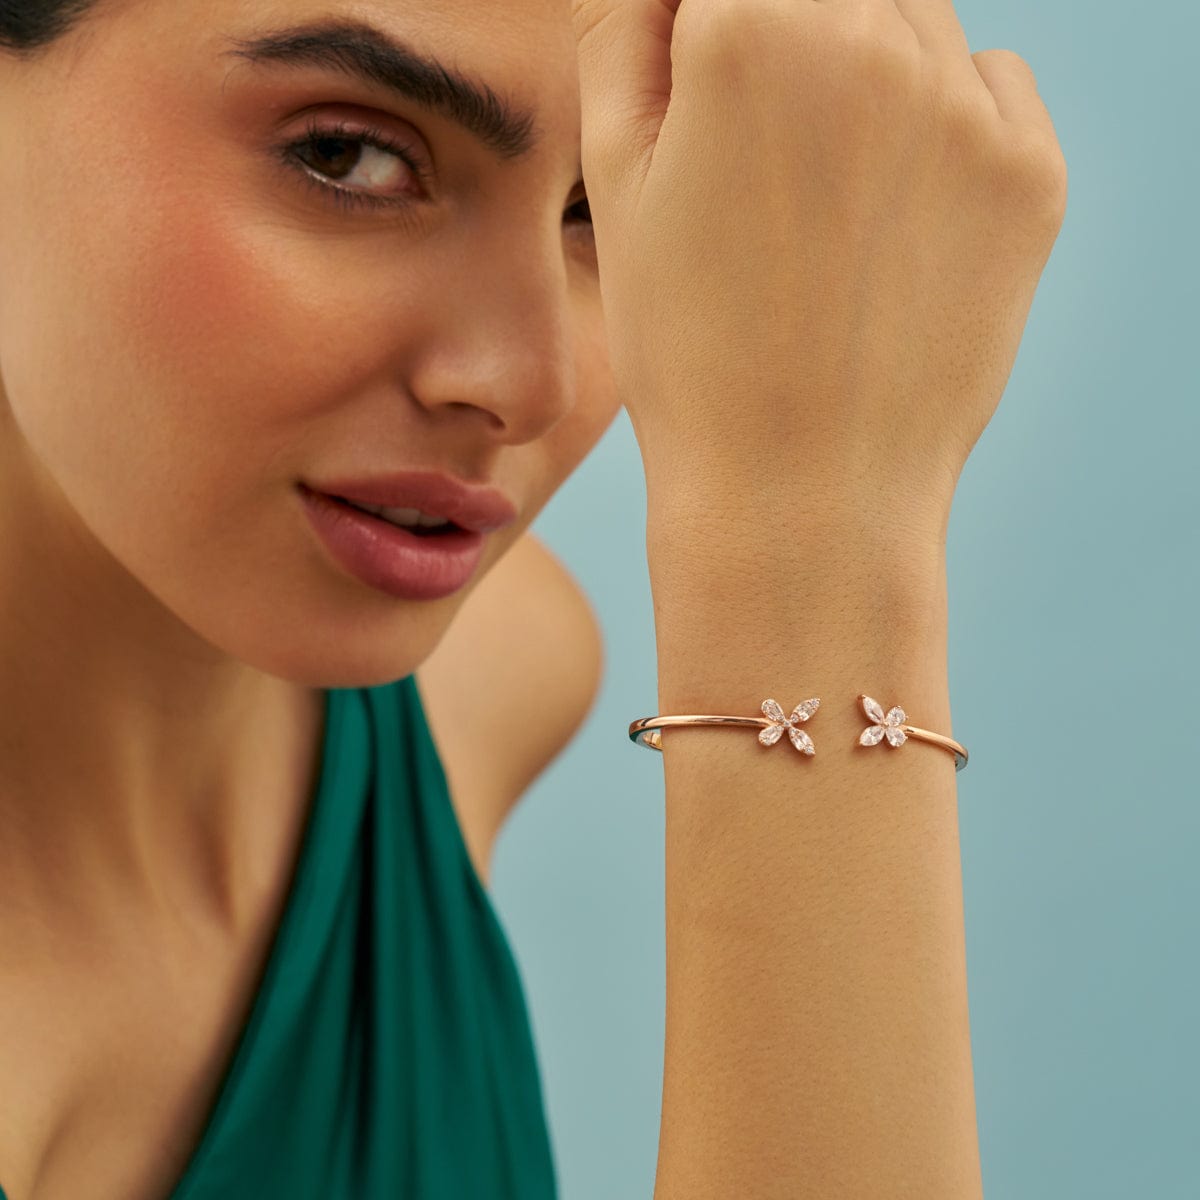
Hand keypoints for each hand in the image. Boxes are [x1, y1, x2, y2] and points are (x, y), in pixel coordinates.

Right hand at [571, 0, 1067, 531]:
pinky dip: (942, 121)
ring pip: (911, 19)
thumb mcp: (617, 184)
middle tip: (760, 156)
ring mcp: (966, 108)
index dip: (711, 32)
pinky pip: (987, 85)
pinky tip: (889, 220)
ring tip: (822, 201)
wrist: (801, 493)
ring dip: (864, 71)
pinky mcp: (1030, 175)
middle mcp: (873, 41)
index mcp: (749, 30)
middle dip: (787, 40)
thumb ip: (623, 29)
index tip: (706, 95)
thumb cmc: (691, 352)